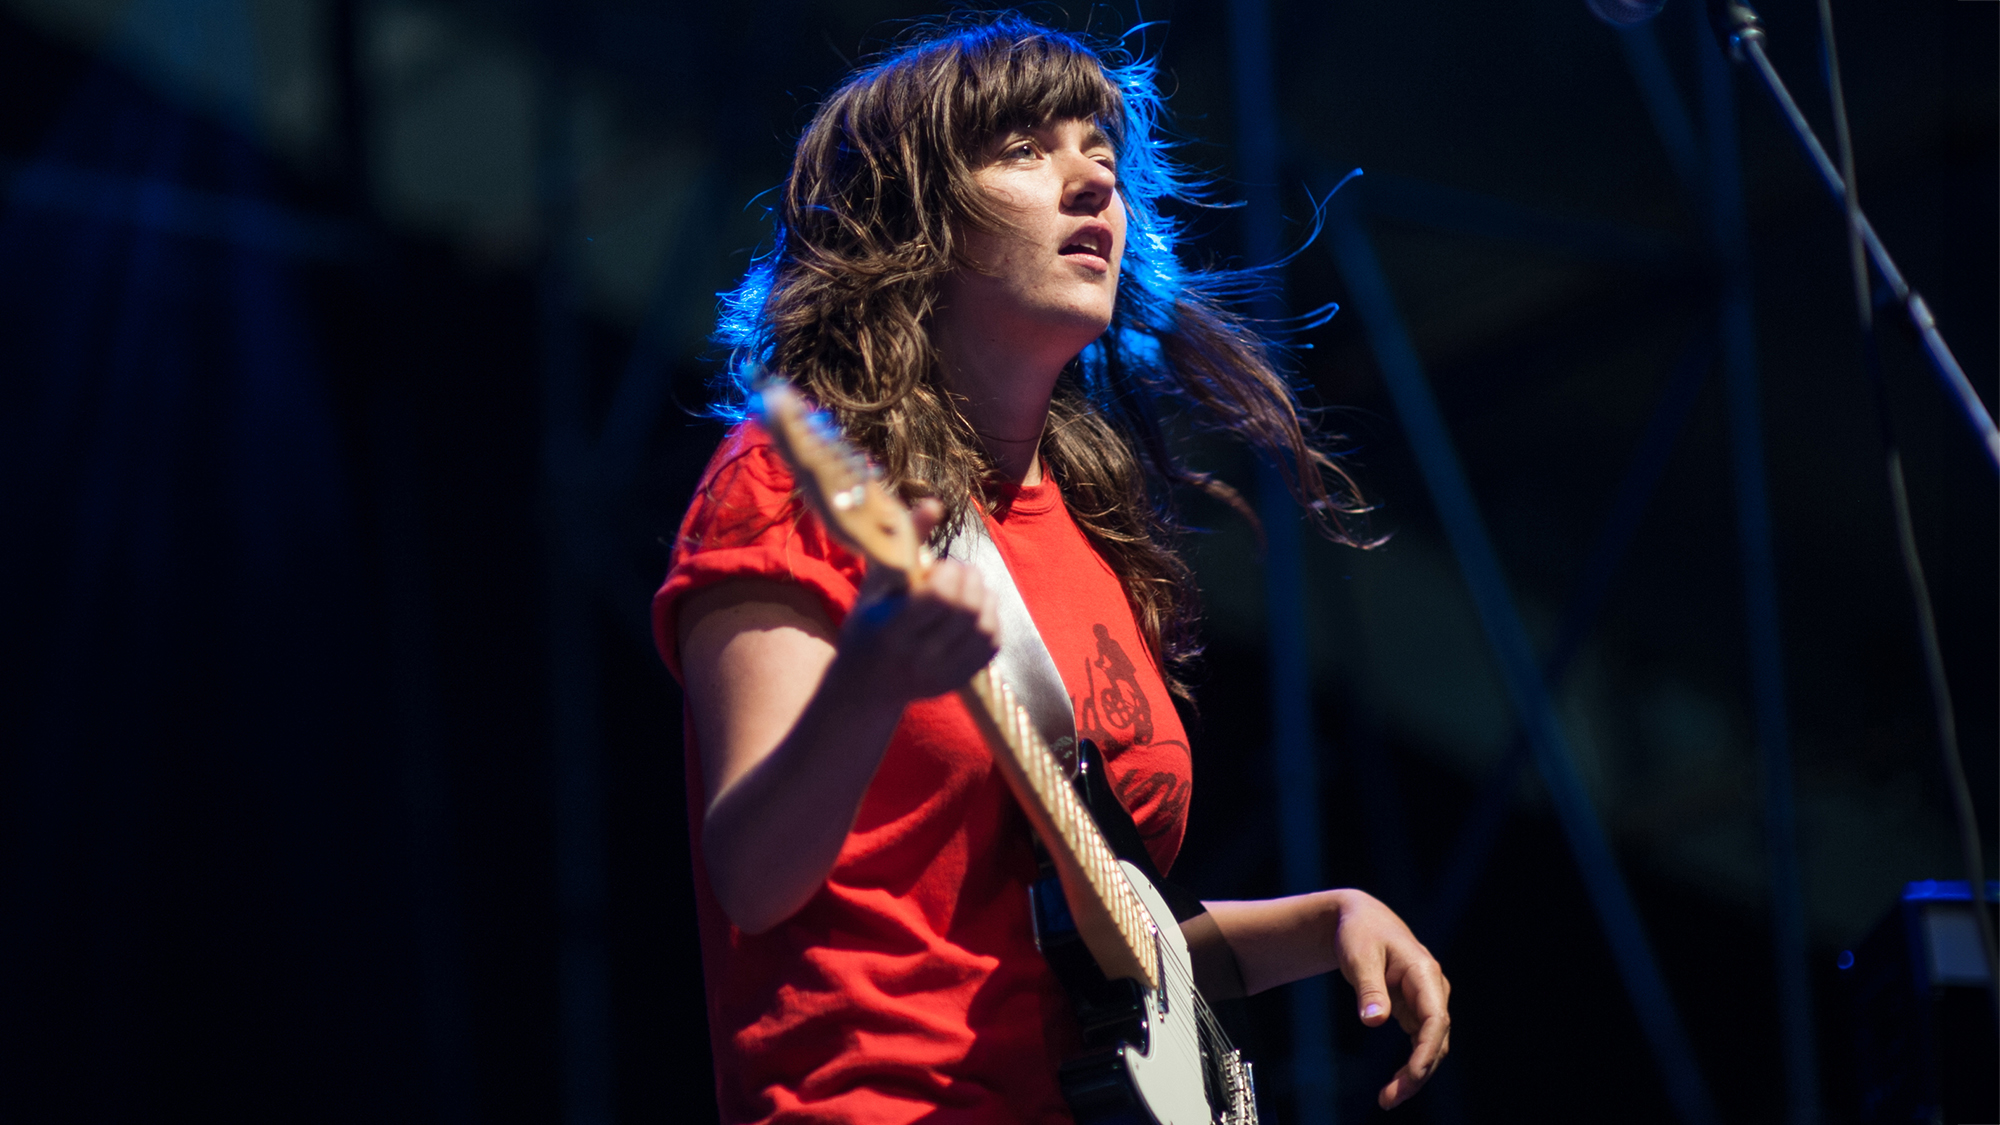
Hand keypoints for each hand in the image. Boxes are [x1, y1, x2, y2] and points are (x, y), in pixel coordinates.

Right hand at [837, 499, 1000, 702]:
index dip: (950, 573)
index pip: (940, 597)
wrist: (864, 686)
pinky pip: (991, 646)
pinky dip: (990, 620)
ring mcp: (939, 674)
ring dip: (983, 598)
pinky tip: (975, 610)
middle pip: (966, 611)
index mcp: (890, 629)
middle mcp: (916, 657)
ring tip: (969, 589)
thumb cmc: (868, 622)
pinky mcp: (956, 682)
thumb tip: (935, 502)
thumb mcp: (877, 581)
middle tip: (960, 573)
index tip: (941, 566)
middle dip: (970, 581)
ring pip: (984, 629)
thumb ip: (906, 540)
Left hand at [1329, 890, 1451, 1108]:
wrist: (1361, 919)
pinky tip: (1395, 1084)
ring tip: (1388, 1098)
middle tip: (1390, 1099)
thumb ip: (1368, 988)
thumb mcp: (1358, 956)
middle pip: (1436, 1039)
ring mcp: (1426, 1000)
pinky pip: (1420, 1042)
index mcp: (1424, 972)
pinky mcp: (1416, 1009)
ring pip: (1431, 1045)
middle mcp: (1432, 988)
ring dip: (1415, 1073)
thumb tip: (1374, 1021)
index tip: (1411, 1076)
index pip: (1436, 1019)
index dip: (1427, 1051)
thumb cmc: (1360, 932)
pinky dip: (1410, 1063)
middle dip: (1418, 1072)